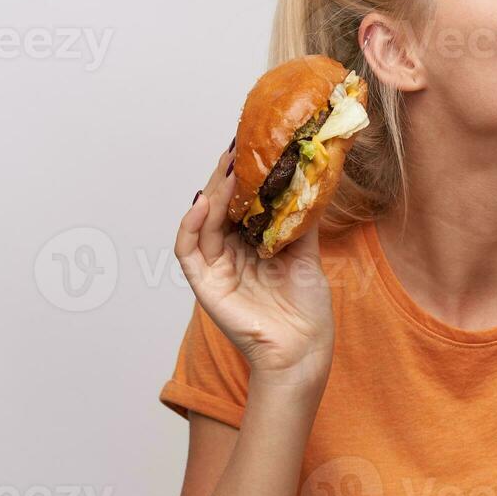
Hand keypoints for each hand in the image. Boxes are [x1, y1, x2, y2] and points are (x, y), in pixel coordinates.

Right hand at [174, 141, 334, 384]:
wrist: (303, 346)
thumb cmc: (305, 308)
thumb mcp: (306, 254)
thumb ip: (300, 221)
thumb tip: (309, 181)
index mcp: (251, 245)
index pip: (239, 204)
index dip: (242, 177)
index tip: (251, 148)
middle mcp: (230, 253)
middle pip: (218, 208)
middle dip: (224, 178)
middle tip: (235, 149)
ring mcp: (215, 268)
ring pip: (202, 222)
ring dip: (212, 194)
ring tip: (226, 170)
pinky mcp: (204, 284)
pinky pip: (187, 250)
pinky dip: (190, 225)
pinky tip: (202, 203)